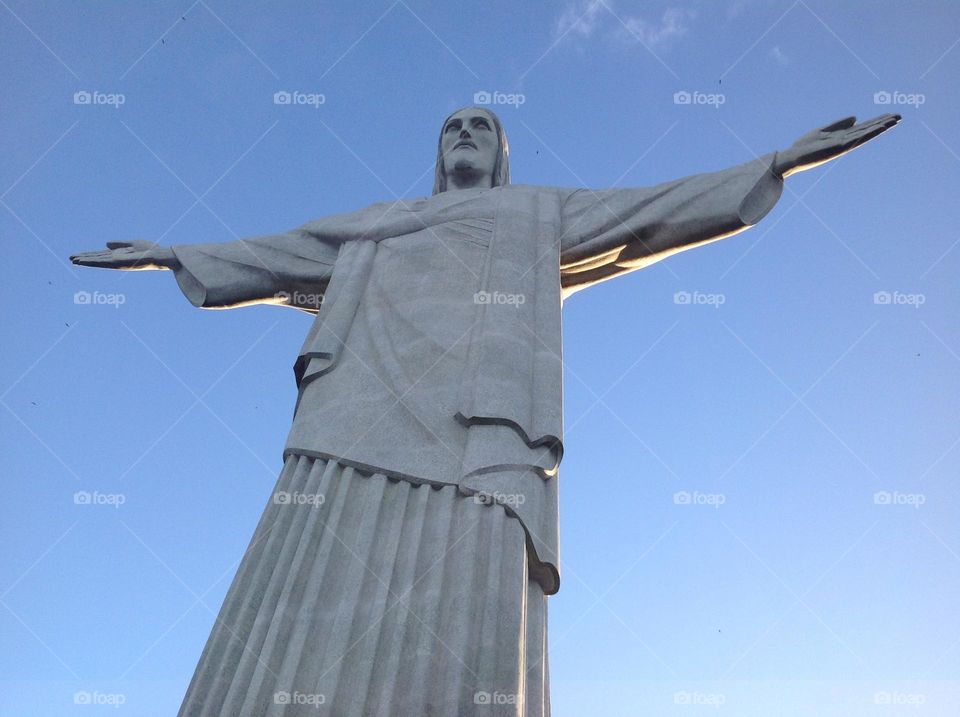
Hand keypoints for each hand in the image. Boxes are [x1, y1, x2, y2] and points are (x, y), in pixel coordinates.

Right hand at [70, 241, 178, 269]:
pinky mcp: (120, 263)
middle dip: (85, 259)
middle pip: (97, 259)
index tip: (77, 256)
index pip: (101, 256)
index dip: (90, 256)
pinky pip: (104, 262)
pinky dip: (94, 261)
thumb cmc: (151, 250)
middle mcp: (117, 260)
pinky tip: (86, 261)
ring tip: (73, 260)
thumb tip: (106, 244)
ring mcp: (118, 262)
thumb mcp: (133, 244)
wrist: (161, 256)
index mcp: (119, 255)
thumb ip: (120, 244)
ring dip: (86, 261)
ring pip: (98, 262)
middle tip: (70, 258)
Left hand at [774, 113, 900, 177]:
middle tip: (900, 116)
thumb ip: (838, 124)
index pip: (862, 127)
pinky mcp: (838, 147)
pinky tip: (877, 128)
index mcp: (841, 136)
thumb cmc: (804, 146)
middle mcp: (845, 141)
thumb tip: (856, 117)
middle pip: (867, 130)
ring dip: (880, 127)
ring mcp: (843, 144)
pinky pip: (856, 139)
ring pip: (865, 134)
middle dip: (883, 123)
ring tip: (894, 120)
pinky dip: (868, 133)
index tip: (891, 115)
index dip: (876, 121)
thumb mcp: (822, 131)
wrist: (792, 158)